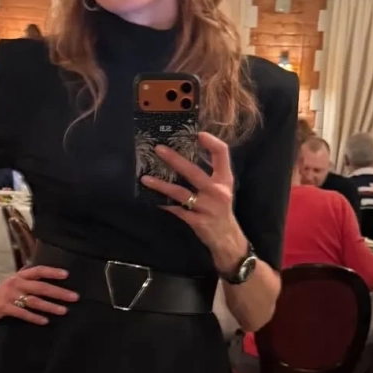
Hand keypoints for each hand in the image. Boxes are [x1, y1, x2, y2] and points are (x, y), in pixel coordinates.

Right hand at [0, 266, 77, 326]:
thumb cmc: (0, 295)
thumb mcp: (13, 283)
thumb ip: (27, 278)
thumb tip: (45, 273)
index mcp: (19, 276)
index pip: (38, 271)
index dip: (52, 272)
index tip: (67, 275)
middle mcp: (16, 283)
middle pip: (40, 286)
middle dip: (58, 292)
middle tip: (74, 297)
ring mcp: (9, 296)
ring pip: (33, 301)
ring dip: (50, 306)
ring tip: (63, 311)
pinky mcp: (3, 308)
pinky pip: (22, 313)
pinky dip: (34, 317)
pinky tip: (45, 321)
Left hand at [141, 132, 246, 269]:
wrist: (227, 239)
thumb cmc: (221, 209)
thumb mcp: (223, 189)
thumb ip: (211, 172)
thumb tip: (185, 153)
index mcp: (225, 180)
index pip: (222, 154)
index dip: (211, 142)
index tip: (198, 133)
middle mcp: (217, 192)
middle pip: (194, 172)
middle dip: (175, 159)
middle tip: (158, 149)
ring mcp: (207, 207)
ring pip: (180, 192)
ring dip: (161, 184)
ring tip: (145, 178)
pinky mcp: (197, 221)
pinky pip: (176, 210)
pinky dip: (163, 204)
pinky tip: (151, 199)